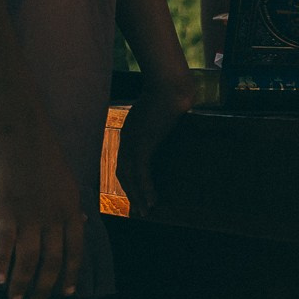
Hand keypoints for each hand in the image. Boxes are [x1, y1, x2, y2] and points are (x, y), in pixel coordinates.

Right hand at [0, 121, 89, 298]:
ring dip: (24, 283)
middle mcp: (55, 214)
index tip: (66, 292)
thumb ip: (69, 204)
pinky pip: (5, 245)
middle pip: (54, 260)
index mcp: (70, 205)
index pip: (76, 248)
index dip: (70, 272)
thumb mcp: (63, 178)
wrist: (17, 126)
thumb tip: (80, 221)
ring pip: (31, 259)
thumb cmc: (38, 149)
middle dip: (46, 286)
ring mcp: (31, 213)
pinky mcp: (6, 209)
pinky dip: (1, 264)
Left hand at [114, 69, 194, 215]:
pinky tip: (151, 200)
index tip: (136, 194)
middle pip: (124, 173)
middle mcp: (127, 140)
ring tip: (146, 211)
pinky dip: (145, 188)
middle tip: (139, 210)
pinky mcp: (143, 145)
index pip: (125, 162)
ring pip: (130, 176)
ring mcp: (133, 143)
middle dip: (131, 193)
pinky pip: (141, 172)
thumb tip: (174, 119)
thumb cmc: (168, 92)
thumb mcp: (160, 109)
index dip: (129, 180)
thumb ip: (160, 119)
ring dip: (138, 196)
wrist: (169, 87)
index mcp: (129, 133)